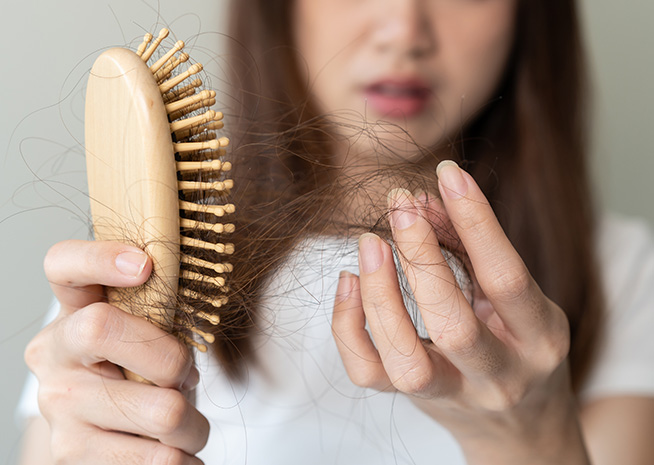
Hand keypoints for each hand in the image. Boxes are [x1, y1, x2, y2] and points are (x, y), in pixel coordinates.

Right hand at [25, 240, 208, 463]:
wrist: (104, 437)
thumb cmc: (139, 373)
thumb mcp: (148, 334)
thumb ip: (162, 314)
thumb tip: (193, 313)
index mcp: (73, 309)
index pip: (63, 265)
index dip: (99, 257)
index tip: (145, 266)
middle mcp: (54, 353)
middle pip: (109, 330)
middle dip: (174, 360)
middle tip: (184, 378)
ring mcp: (58, 405)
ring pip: (162, 411)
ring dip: (193, 424)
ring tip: (185, 425)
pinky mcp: (70, 452)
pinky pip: (160, 459)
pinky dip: (184, 460)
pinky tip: (175, 453)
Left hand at [332, 161, 588, 463]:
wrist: (520, 427)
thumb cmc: (519, 344)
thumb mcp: (515, 296)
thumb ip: (472, 247)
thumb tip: (423, 202)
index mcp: (538, 338)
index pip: (506, 277)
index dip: (476, 222)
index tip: (448, 174)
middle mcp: (500, 375)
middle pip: (452, 325)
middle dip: (420, 257)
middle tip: (400, 205)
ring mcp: (455, 396)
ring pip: (405, 360)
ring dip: (379, 293)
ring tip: (371, 242)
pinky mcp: (415, 403)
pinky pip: (368, 372)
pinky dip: (348, 325)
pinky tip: (349, 281)